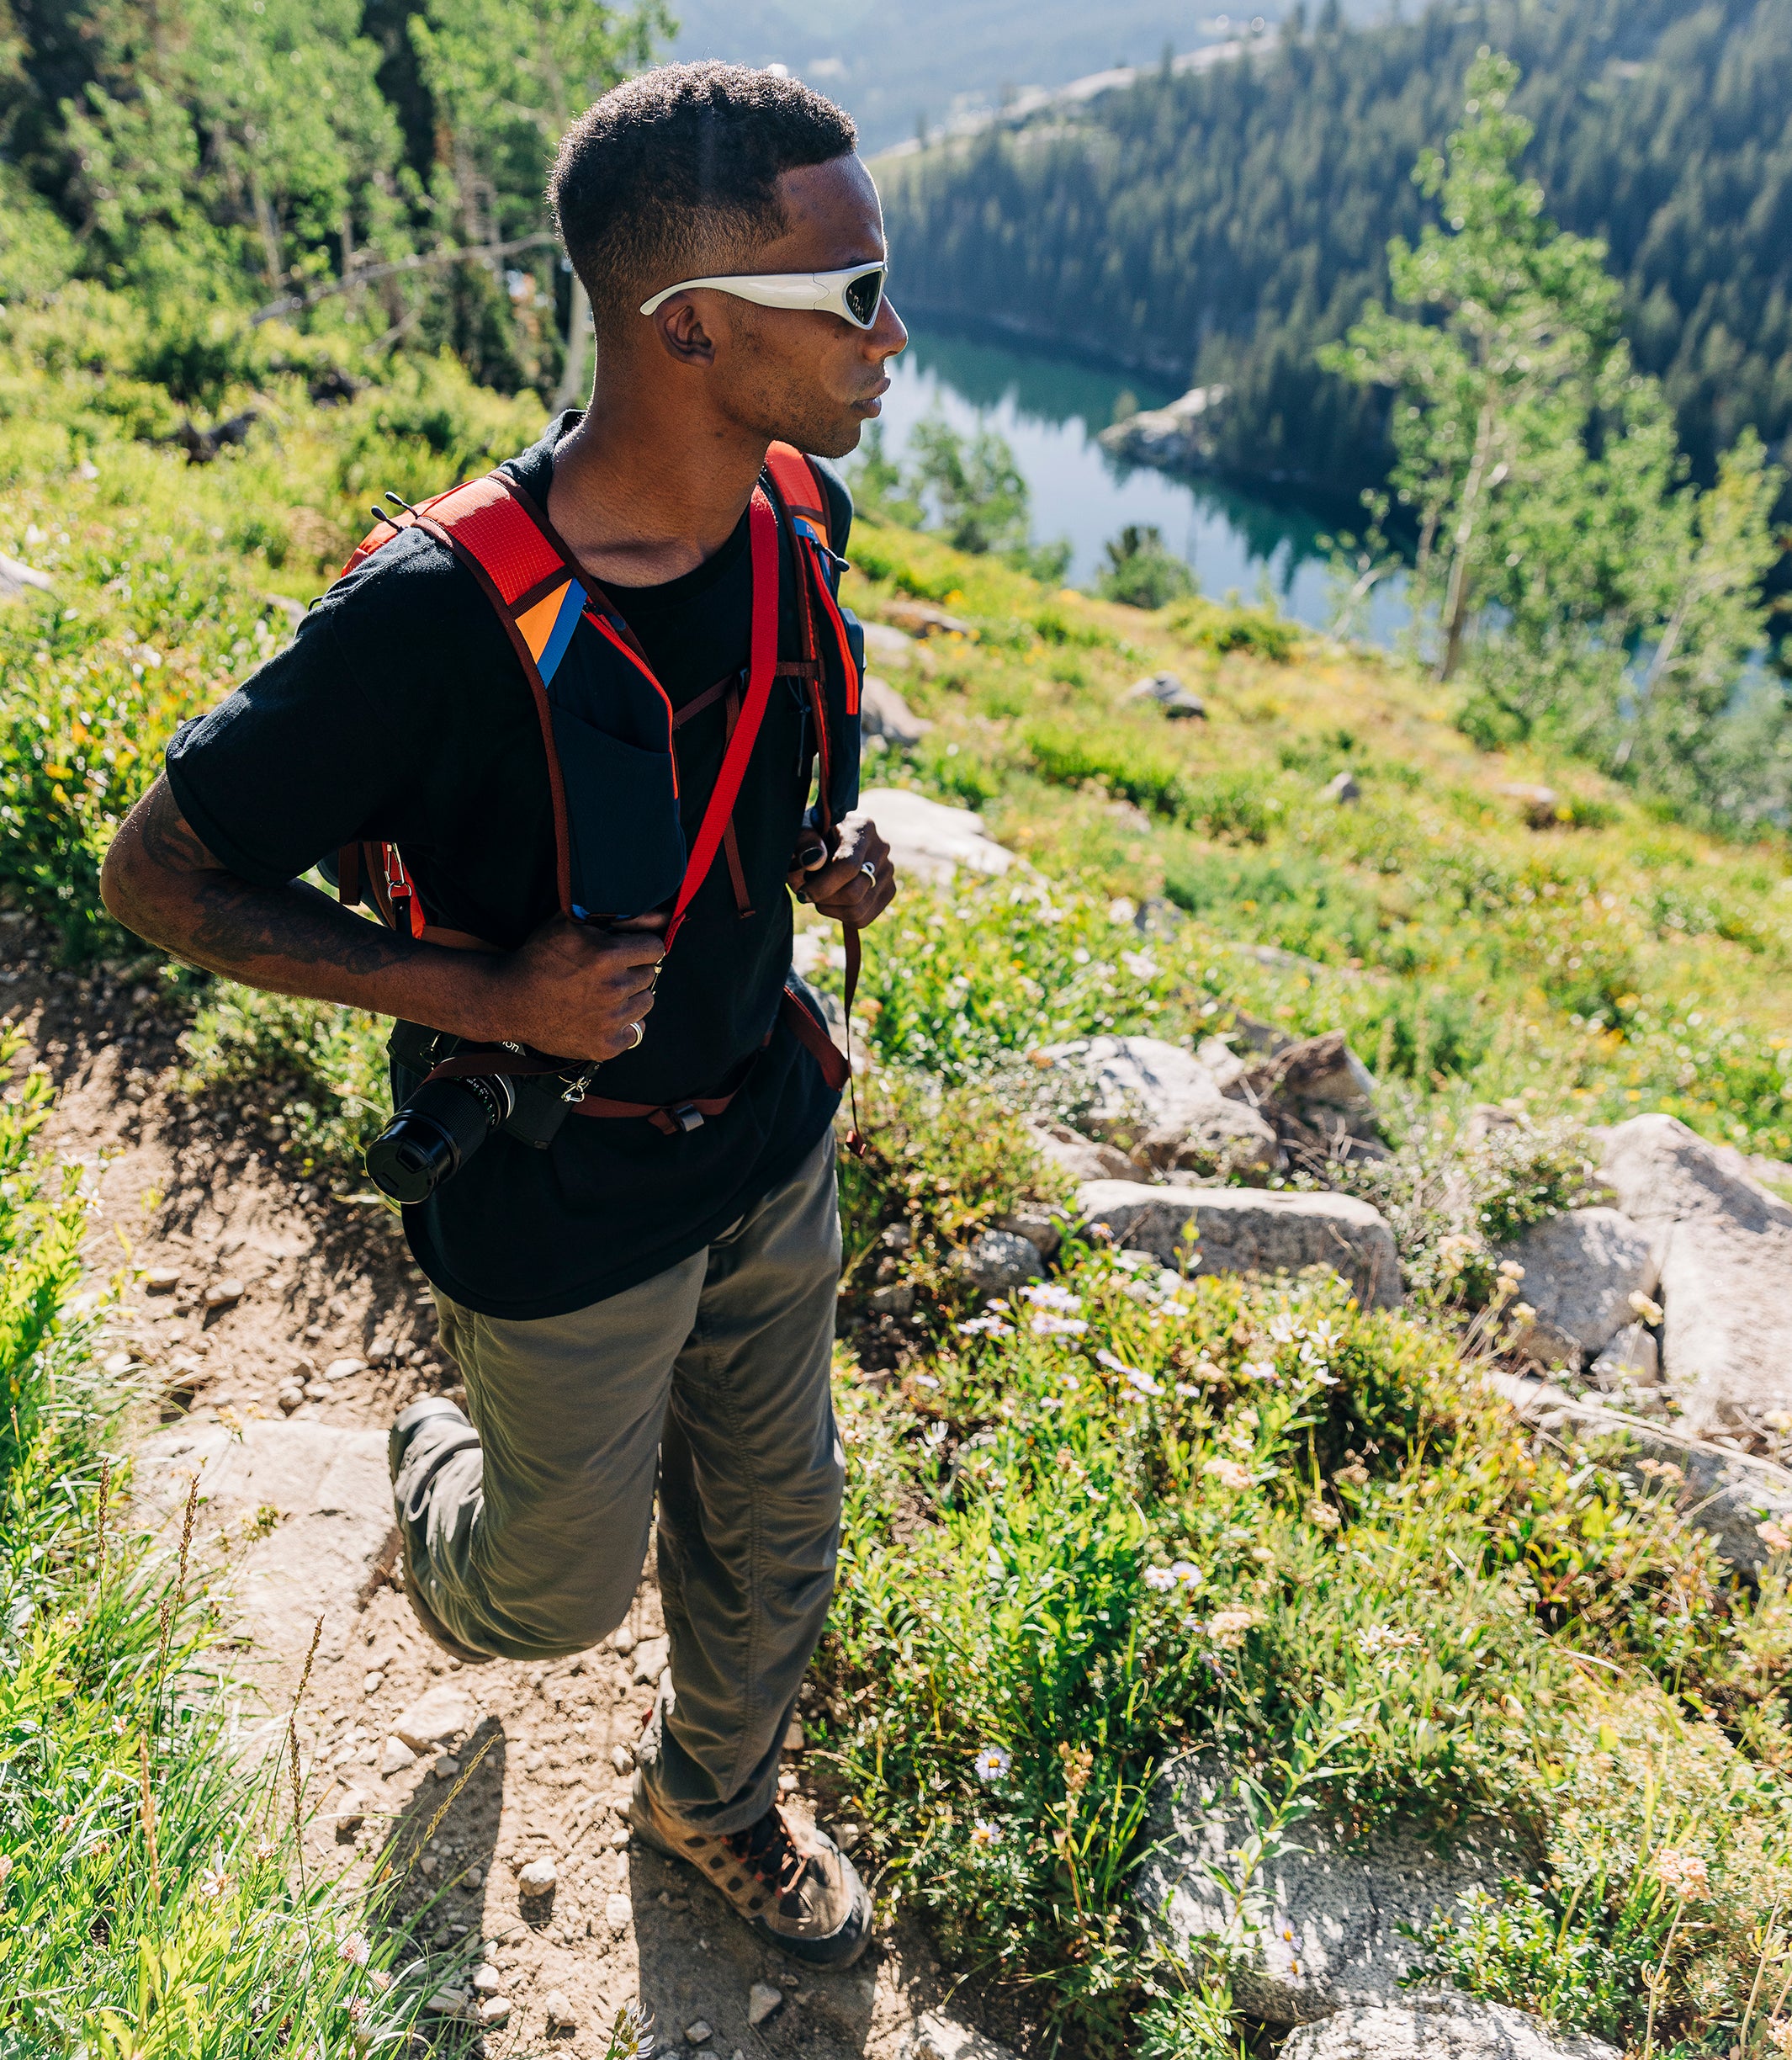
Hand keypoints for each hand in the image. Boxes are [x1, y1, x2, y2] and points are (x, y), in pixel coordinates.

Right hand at [474, 911, 665, 1061]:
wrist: (509, 1001)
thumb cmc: (538, 959)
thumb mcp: (570, 924)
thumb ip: (616, 915)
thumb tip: (661, 916)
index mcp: (608, 956)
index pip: (655, 948)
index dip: (642, 947)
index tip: (629, 951)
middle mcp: (614, 989)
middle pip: (650, 975)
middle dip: (633, 970)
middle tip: (608, 973)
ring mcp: (610, 1021)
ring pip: (646, 1003)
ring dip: (632, 996)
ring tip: (605, 994)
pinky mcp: (605, 1045)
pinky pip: (636, 1032)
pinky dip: (624, 1025)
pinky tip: (604, 1016)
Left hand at [787, 813, 896, 927]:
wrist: (828, 839)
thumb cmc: (812, 835)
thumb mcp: (802, 831)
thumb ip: (804, 841)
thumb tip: (814, 861)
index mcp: (862, 828)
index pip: (848, 866)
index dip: (823, 886)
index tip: (802, 893)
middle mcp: (881, 849)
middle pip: (854, 893)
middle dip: (824, 899)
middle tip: (806, 892)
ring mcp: (887, 871)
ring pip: (857, 911)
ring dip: (829, 908)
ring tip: (819, 893)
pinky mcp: (888, 891)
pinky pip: (862, 919)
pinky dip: (840, 916)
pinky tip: (831, 900)